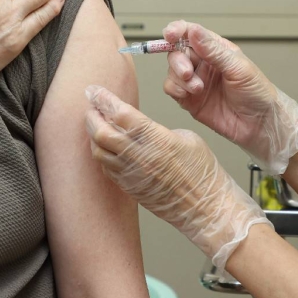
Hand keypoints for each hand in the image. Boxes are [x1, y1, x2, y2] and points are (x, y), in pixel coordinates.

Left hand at [86, 85, 269, 271]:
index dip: (103, 99)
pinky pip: (106, 167)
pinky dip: (101, 153)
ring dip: (93, 135)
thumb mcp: (185, 137)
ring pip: (97, 151)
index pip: (119, 114)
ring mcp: (131, 174)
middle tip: (93, 106)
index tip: (94, 90)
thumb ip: (157, 129)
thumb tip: (140, 126)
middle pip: (100, 132)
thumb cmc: (203, 172)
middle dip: (92, 116)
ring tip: (98, 125)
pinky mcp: (129, 187)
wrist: (205, 207)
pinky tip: (106, 147)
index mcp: (155, 138)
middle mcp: (139, 156)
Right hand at [160, 21, 297, 174]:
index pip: (191, 33)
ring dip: (179, 77)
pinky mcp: (189, 99)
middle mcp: (203, 63)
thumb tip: (194, 31)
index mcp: (216, 49)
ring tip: (198, 88)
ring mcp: (195, 81)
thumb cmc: (257, 93)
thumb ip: (213, 51)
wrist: (260, 124)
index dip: (177, 30)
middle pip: (177, 51)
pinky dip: (176, 89)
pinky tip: (190, 94)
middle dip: (178, 60)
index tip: (171, 35)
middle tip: (188, 72)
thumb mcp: (238, 67)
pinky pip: (172, 88)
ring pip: (172, 70)